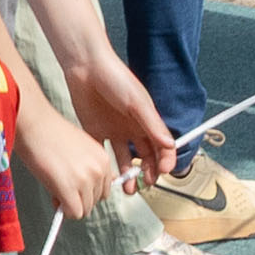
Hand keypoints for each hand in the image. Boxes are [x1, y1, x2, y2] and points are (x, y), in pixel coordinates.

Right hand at [13, 89, 120, 220]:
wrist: (33, 123)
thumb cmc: (48, 132)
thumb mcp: (78, 149)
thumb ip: (87, 170)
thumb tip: (84, 193)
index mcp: (103, 159)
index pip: (105, 190)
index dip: (87, 191)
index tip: (76, 188)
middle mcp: (99, 169)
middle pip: (95, 202)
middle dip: (78, 198)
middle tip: (61, 186)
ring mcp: (86, 179)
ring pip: (84, 209)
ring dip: (69, 203)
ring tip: (55, 185)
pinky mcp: (70, 188)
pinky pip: (74, 213)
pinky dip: (63, 211)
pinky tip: (54, 195)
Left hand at [67, 51, 180, 185]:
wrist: (85, 65)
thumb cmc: (115, 77)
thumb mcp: (137, 102)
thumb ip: (152, 124)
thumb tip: (170, 145)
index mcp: (147, 121)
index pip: (162, 146)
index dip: (165, 160)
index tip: (163, 172)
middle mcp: (133, 128)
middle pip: (146, 156)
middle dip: (148, 172)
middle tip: (146, 183)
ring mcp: (115, 131)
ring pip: (125, 159)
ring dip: (128, 175)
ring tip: (128, 188)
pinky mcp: (96, 131)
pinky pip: (103, 152)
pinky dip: (106, 166)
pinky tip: (108, 177)